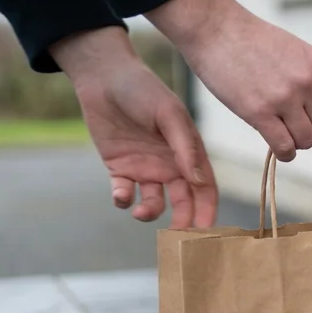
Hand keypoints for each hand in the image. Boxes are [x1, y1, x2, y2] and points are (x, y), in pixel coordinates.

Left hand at [51, 27, 216, 227]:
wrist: (103, 76)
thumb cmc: (143, 90)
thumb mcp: (169, 115)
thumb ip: (185, 148)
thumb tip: (199, 182)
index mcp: (188, 152)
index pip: (205, 186)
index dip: (207, 209)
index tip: (205, 230)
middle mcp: (170, 164)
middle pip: (183, 200)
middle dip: (183, 220)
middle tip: (177, 236)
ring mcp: (145, 168)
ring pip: (154, 201)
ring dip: (150, 212)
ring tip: (141, 213)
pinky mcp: (119, 168)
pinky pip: (124, 192)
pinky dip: (123, 199)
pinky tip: (121, 196)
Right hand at [147, 0, 311, 161]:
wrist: (216, 28)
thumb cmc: (253, 41)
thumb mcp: (296, 52)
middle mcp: (307, 84)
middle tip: (294, 124)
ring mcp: (284, 99)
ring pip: (307, 141)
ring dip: (296, 142)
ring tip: (282, 131)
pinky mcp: (259, 113)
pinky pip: (284, 148)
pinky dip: (284, 153)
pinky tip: (277, 146)